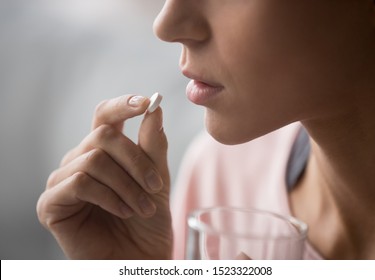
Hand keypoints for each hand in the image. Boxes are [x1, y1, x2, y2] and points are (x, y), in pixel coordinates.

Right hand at [37, 95, 171, 258]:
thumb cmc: (147, 219)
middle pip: (103, 135)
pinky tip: (122, 211)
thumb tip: (154, 108)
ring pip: (94, 159)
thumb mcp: (156, 178)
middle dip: (136, 161)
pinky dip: (108, 196)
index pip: (105, 115)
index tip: (146, 102)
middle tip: (156, 187)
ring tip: (142, 208)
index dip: (122, 105)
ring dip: (127, 185)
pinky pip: (80, 182)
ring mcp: (63, 180)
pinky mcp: (52, 203)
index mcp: (103, 150)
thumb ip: (153, 145)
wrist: (139, 257)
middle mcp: (79, 159)